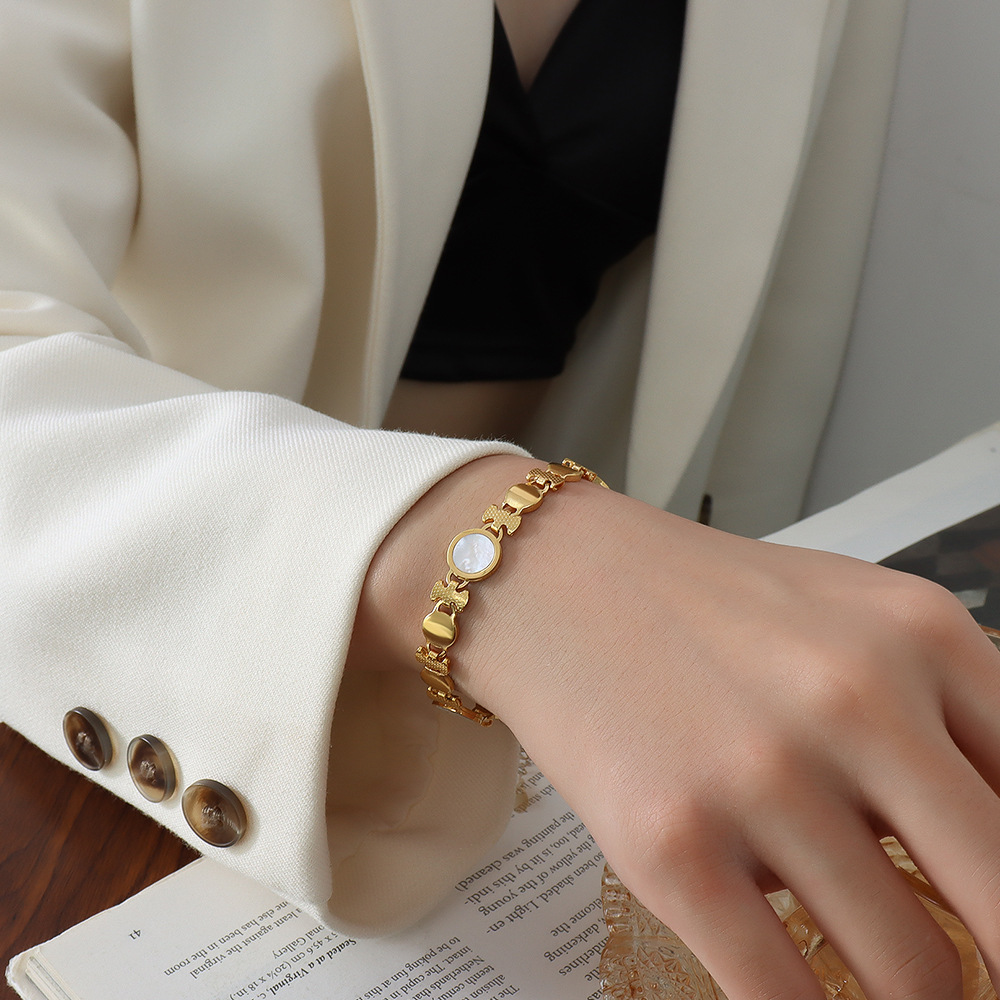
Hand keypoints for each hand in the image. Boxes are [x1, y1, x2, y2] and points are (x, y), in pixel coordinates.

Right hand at [356, 454, 999, 999]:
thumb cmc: (702, 605)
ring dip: (906, 993)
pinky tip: (795, 985)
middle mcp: (854, 700)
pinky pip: (784, 997)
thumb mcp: (852, 618)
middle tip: (972, 976)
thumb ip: (952, 717)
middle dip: (996, 964)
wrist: (554, 582)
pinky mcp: (671, 844)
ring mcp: (759, 775)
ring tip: (870, 958)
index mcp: (921, 634)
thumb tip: (998, 856)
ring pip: (913, 974)